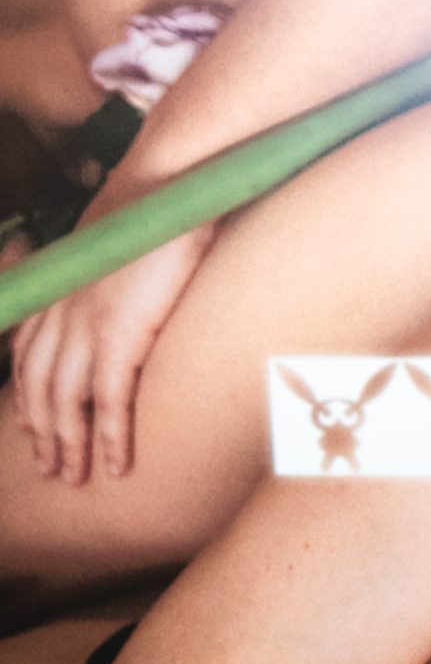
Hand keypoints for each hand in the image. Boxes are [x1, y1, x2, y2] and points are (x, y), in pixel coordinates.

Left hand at [9, 204, 215, 482]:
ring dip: (69, 447)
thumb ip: (108, 273)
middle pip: (38, 388)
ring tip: (77, 478)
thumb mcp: (115, 241)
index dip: (26, 396)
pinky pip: (108, 403)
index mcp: (58, 288)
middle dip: (43, 434)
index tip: (31, 425)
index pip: (26, 353)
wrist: (171, 185)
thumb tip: (127, 288)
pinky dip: (109, 440)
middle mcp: (60, 310)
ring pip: (64, 403)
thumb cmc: (157, 207)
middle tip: (53, 470)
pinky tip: (115, 466)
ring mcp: (85, 325)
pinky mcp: (117, 335)